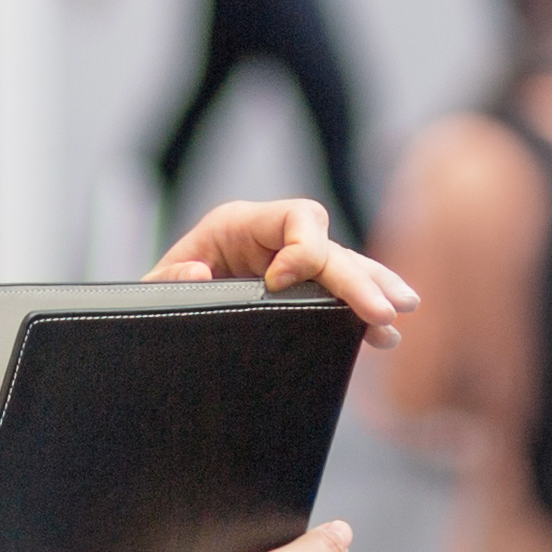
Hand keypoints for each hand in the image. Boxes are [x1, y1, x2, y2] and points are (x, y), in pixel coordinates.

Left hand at [151, 199, 418, 343]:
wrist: (150, 319)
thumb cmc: (154, 297)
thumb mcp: (149, 291)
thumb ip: (166, 281)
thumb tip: (197, 273)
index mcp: (238, 224)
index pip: (296, 218)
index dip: (302, 250)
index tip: (281, 285)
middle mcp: (271, 238)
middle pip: (329, 248)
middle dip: (358, 279)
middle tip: (384, 313)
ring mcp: (288, 263)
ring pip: (343, 266)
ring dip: (374, 287)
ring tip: (402, 310)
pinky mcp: (296, 291)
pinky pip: (336, 292)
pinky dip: (361, 307)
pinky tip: (386, 334)